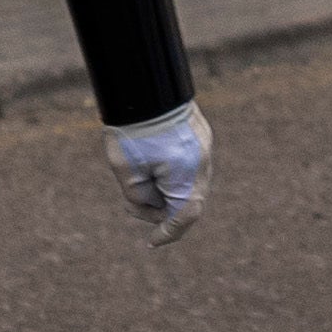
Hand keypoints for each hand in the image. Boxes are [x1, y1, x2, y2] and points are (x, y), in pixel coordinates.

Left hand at [107, 100, 210, 242]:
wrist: (141, 88)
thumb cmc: (131, 132)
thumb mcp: (126, 174)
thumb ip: (141, 198)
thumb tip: (153, 206)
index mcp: (186, 175)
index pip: (184, 217)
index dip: (168, 234)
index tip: (151, 243)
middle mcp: (202, 163)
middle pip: (187, 202)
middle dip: (160, 209)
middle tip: (130, 204)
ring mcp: (205, 147)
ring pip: (188, 183)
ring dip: (166, 190)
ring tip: (138, 178)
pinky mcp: (201, 135)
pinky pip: (189, 165)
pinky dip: (172, 174)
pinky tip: (152, 163)